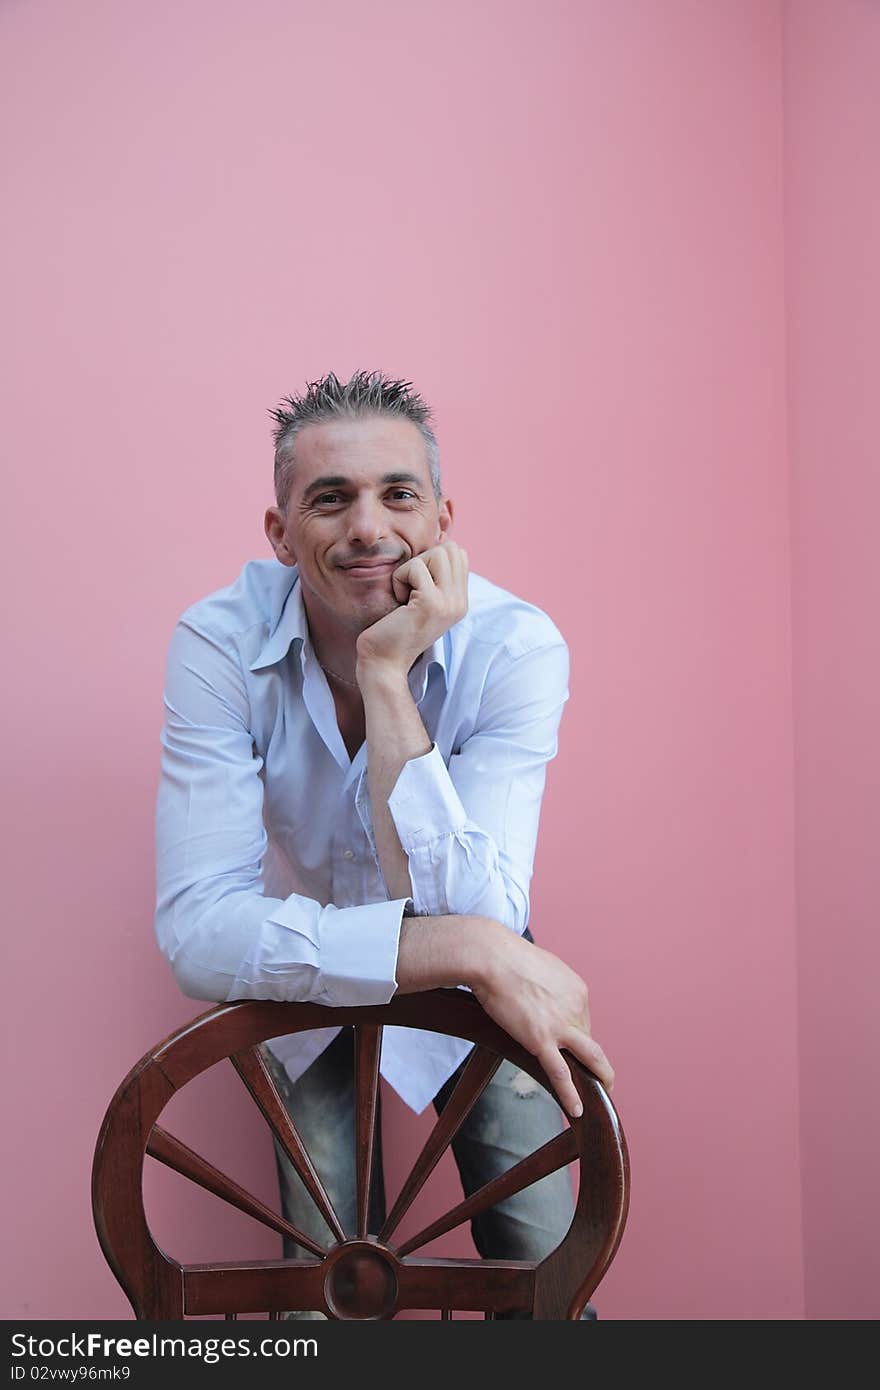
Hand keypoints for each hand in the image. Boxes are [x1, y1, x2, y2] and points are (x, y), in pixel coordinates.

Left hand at [356, 539, 468, 677]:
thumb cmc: (392, 629)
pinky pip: (415, 566)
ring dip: (411, 568)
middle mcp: (460, 602)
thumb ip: (434, 576)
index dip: (432, 558)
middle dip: (423, 560)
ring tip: (405, 595)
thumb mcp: (420, 600)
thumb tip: (437, 541)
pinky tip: (398, 602)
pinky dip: (399, 578)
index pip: (459, 554)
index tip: (416, 585)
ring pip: (437, 553)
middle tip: (410, 588)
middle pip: (450, 548)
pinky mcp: (431, 603)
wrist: (384, 663)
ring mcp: (449, 603)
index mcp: (460, 601)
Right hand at [470, 922, 614, 1116]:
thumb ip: (547, 985)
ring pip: (590, 1058)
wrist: (490, 957)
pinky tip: (577, 1110)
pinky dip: (571, 1094)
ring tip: (603, 1095)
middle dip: (590, 1059)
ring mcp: (560, 1024)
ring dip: (600, 1077)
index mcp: (576, 989)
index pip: (582, 1018)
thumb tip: (540, 994)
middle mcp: (576, 1006)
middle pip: (587, 1038)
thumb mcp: (538, 968)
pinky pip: (561, 1073)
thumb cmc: (504, 957)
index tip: (565, 1043)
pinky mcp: (541, 1039)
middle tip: (595, 1076)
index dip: (574, 1034)